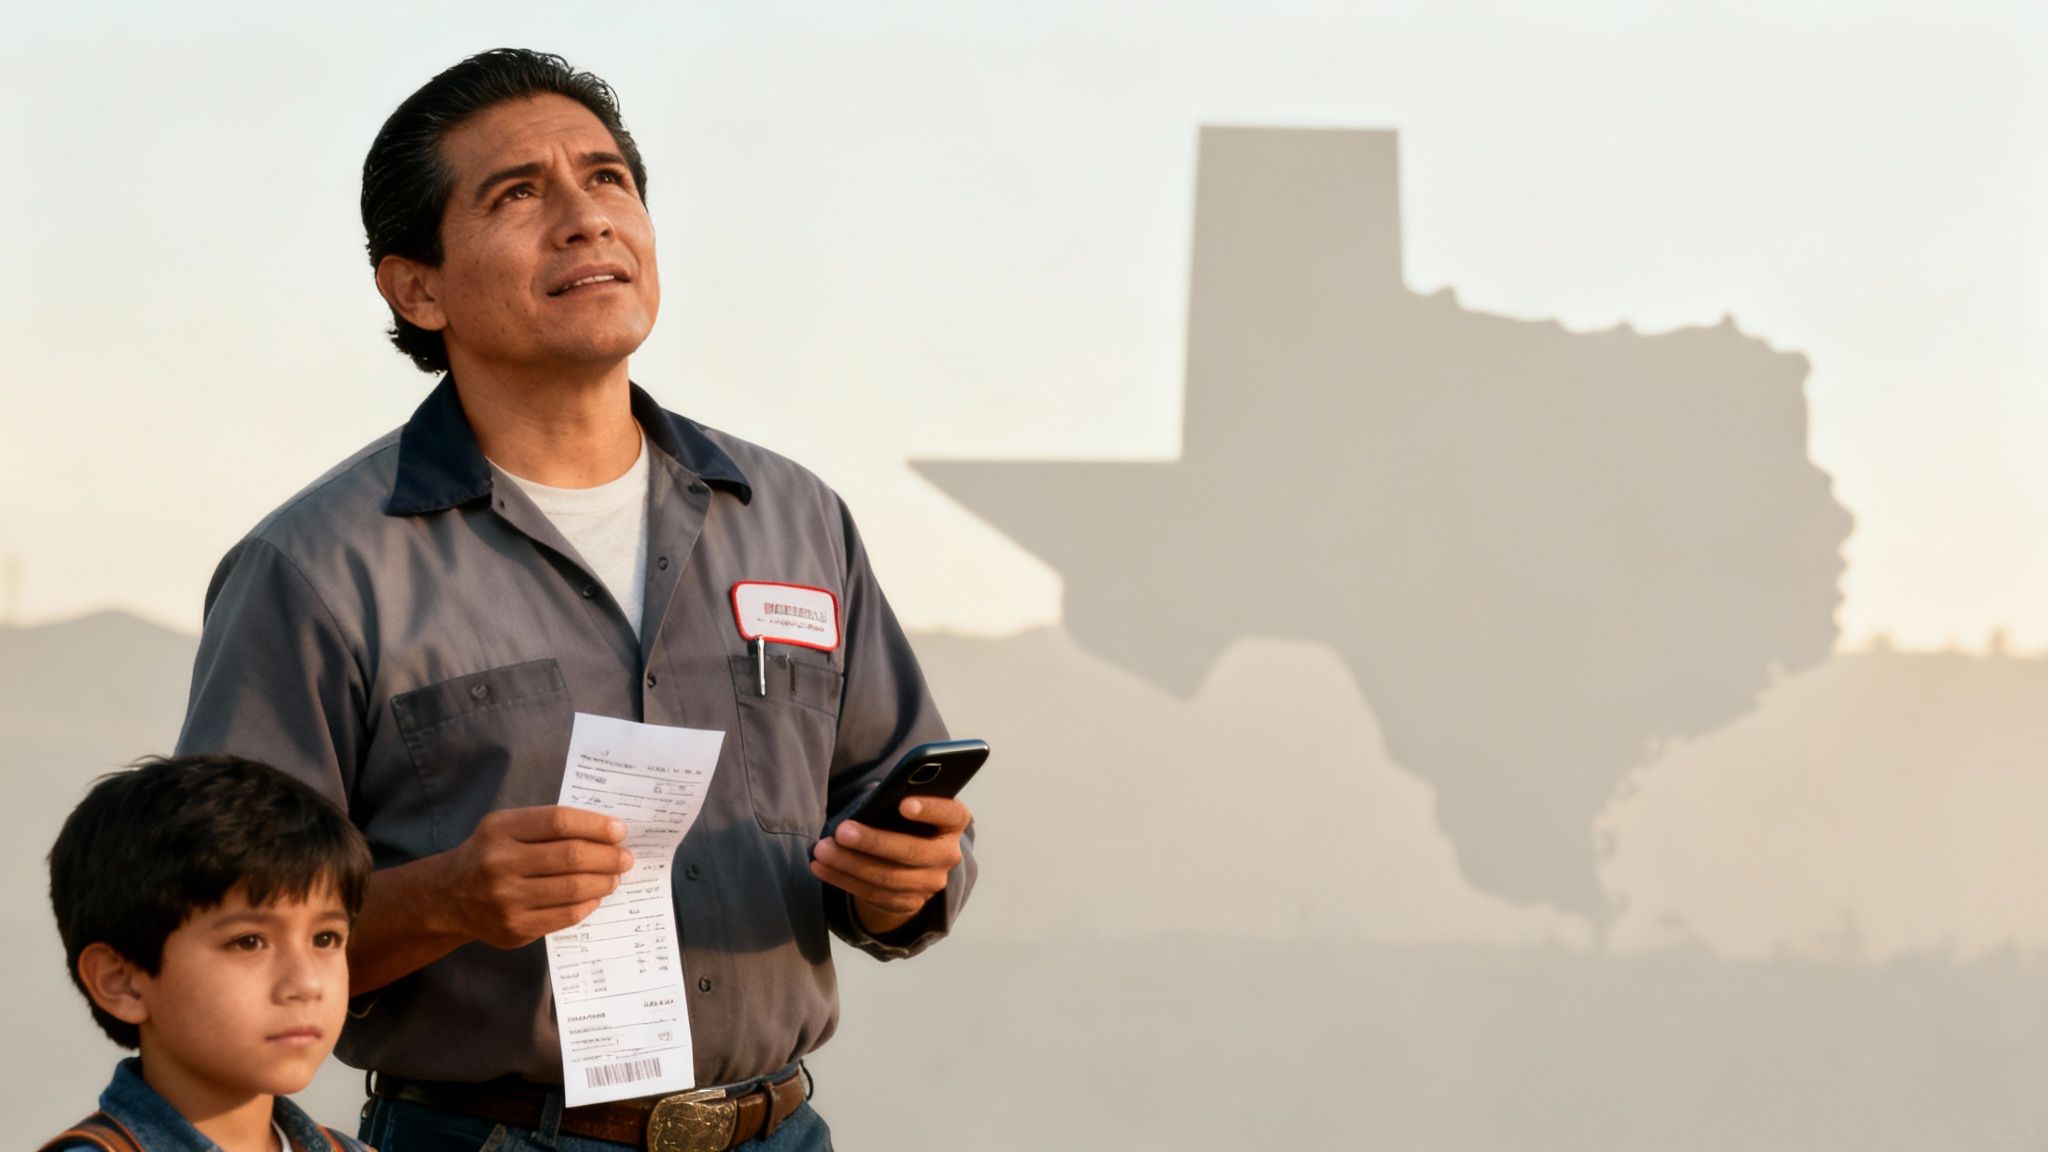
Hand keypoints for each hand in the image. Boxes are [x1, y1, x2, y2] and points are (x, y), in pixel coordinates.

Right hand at [444, 805, 633, 947]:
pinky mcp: (515, 928)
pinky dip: (589, 904)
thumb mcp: (506, 827)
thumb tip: (605, 832)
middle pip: (571, 857)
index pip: (559, 822)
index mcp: (500, 829)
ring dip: (604, 881)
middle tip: (625, 857)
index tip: (619, 830)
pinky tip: (595, 896)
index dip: (596, 825)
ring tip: (615, 876)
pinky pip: (566, 915)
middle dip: (608, 856)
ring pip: (573, 888)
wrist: (450, 897)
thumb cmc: (490, 854)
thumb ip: (547, 825)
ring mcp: (506, 899)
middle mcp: (500, 863)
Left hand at [810, 796, 970, 936]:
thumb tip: (868, 806)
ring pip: (889, 878)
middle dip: (873, 842)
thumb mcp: (907, 803)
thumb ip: (897, 800)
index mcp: (953, 822)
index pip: (949, 813)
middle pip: (913, 852)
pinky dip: (844, 880)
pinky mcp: (910, 902)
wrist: (910, 857)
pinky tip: (821, 867)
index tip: (903, 804)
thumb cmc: (903, 817)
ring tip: (822, 850)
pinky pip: (874, 894)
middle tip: (841, 831)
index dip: (929, 809)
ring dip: (850, 864)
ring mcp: (931, 883)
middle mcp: (948, 854)